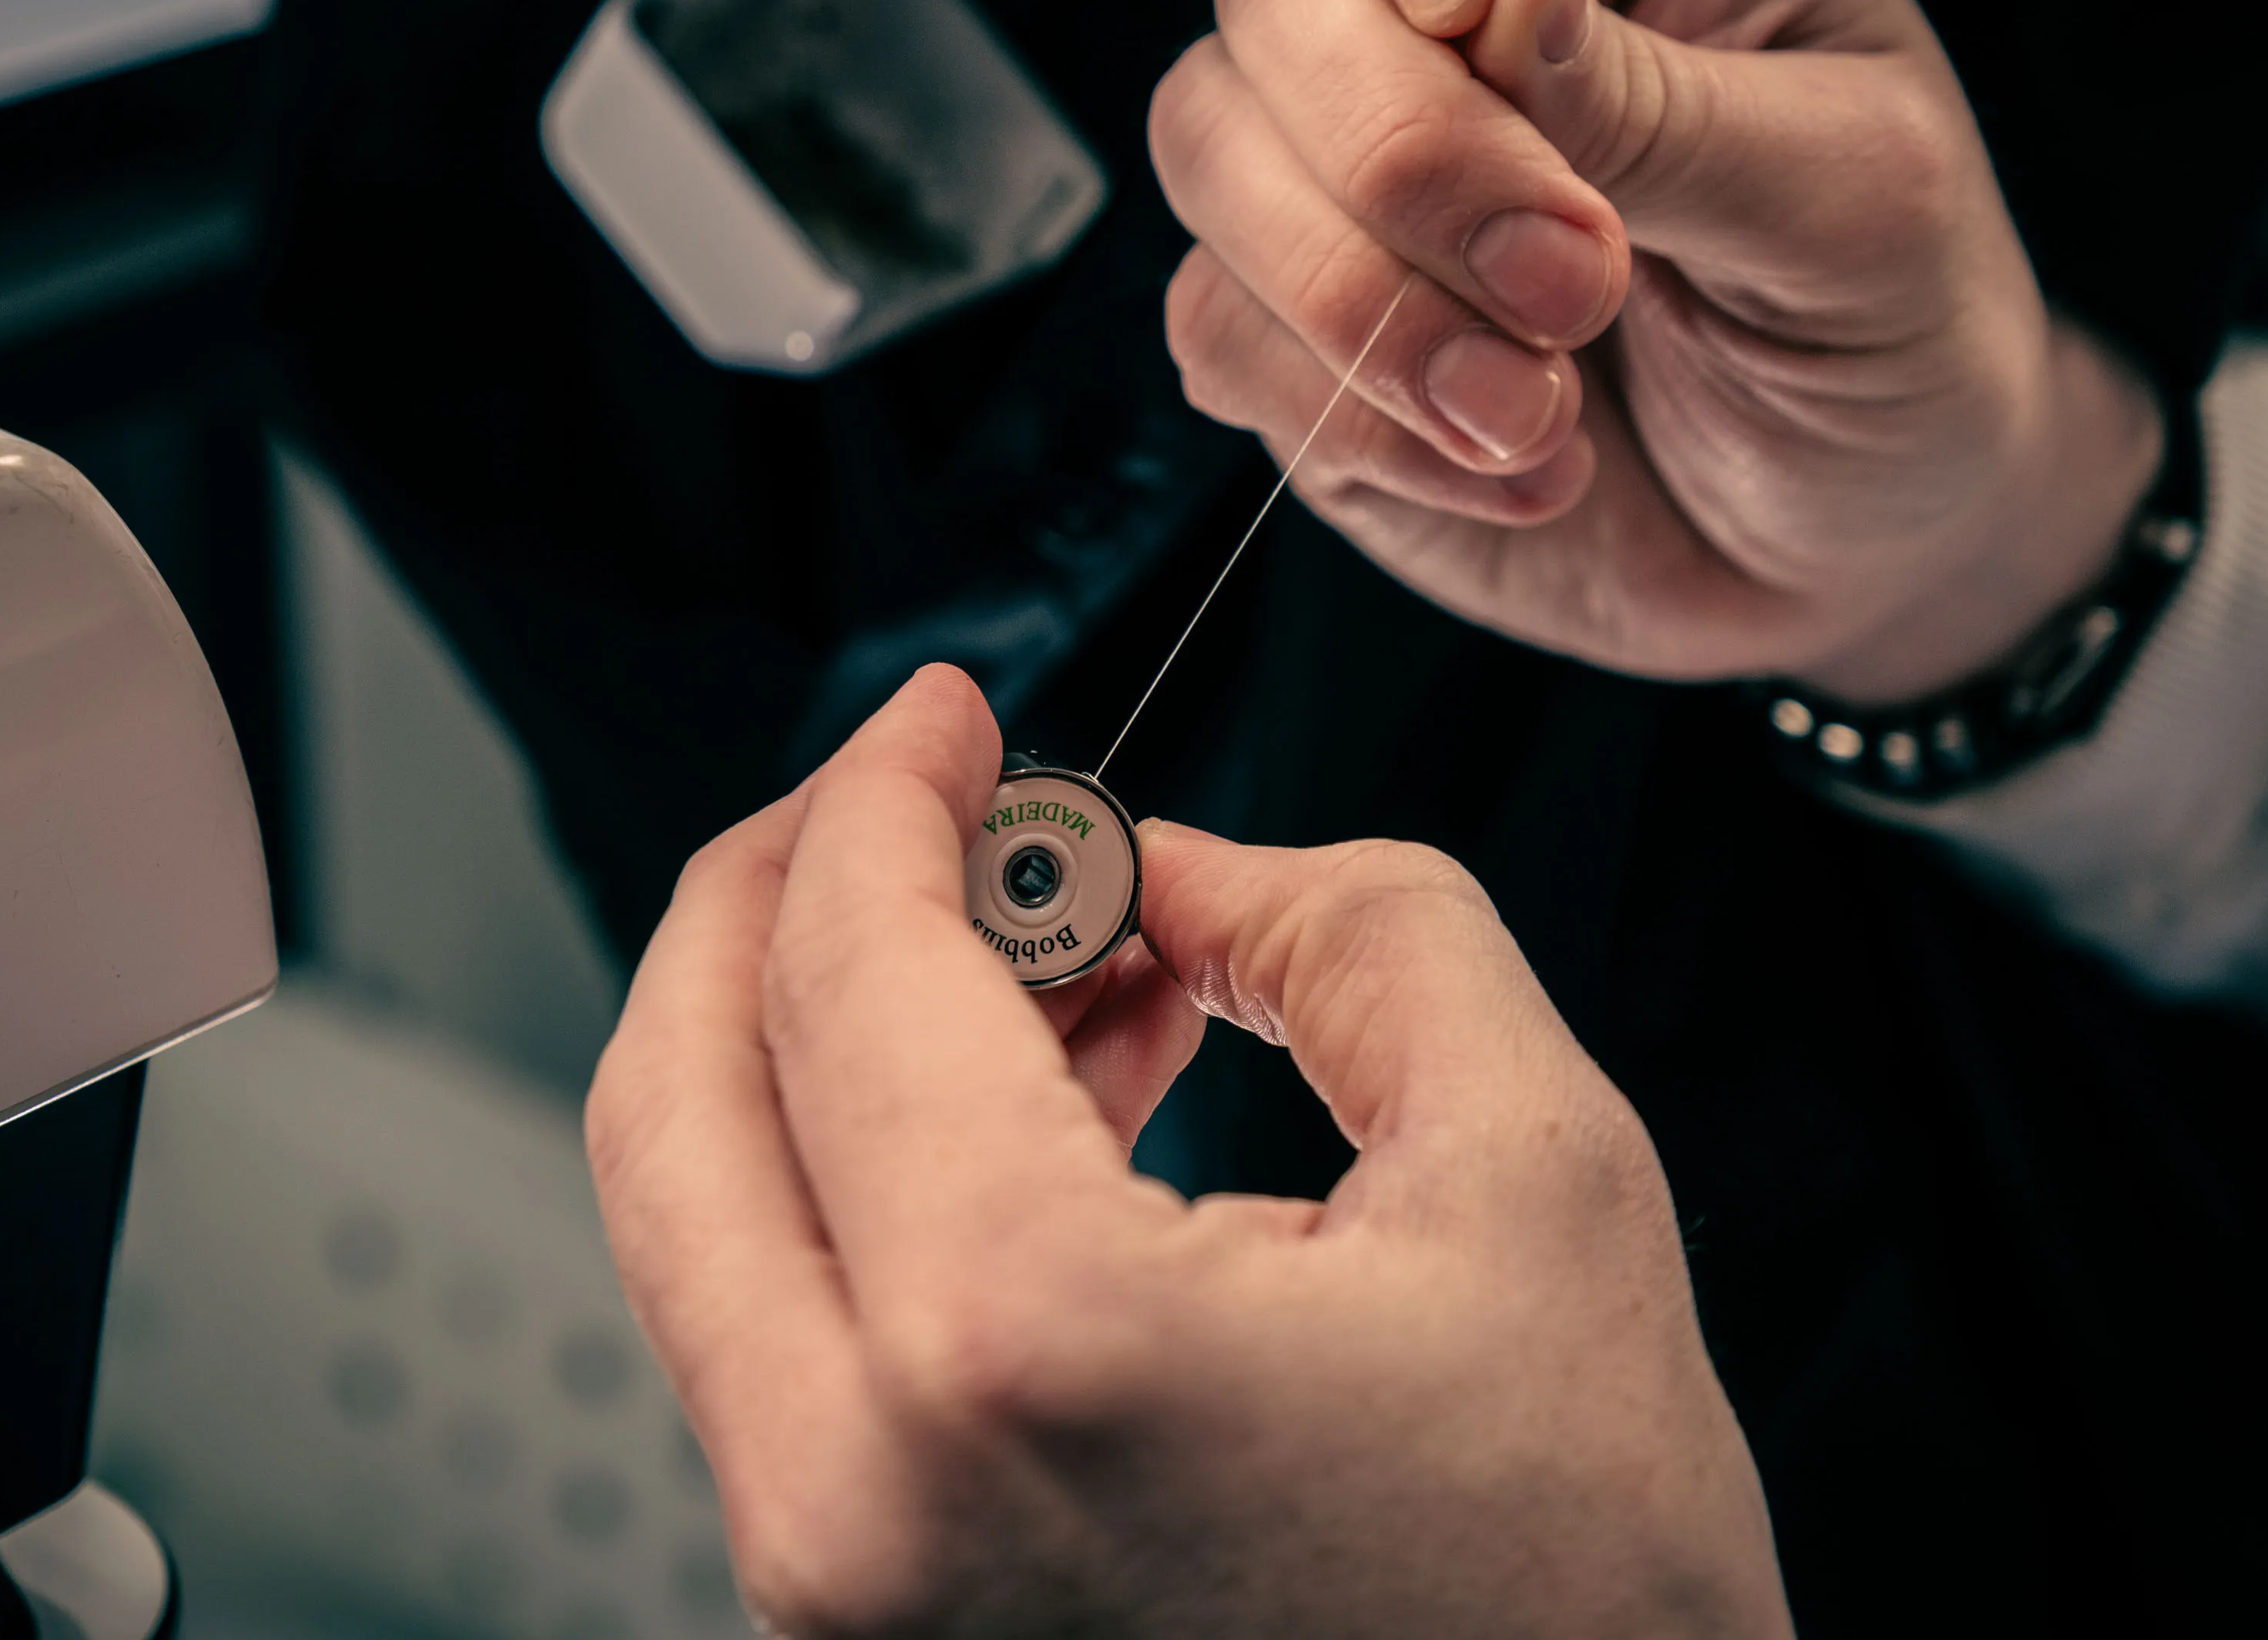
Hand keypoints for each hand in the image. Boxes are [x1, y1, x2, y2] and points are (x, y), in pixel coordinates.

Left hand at [586, 666, 1791, 1636]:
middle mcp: (861, 1489)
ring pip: (701, 1215)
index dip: (890, 794)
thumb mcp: (1541, 1171)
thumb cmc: (1586, 1591)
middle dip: (783, 893)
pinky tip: (1028, 1090)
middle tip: (909, 798)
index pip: (852, 972)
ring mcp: (831, 1580)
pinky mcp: (851, 1621)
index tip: (943, 718)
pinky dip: (860, 1175)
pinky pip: (777, 1334)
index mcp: (1018, 1348)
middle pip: (681, 1089)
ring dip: (826, 1031)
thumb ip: (1351, 928)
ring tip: (1037, 945)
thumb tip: (1171, 866)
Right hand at [1153, 0, 2158, 700]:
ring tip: (1543, 410)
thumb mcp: (1855, 203)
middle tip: (1576, 283)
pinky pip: (1214, 332)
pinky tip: (1514, 467)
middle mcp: (1444, 1)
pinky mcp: (1295, 331)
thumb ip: (1668, 102)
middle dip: (1403, 149)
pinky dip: (1354, 419)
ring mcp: (1348, 168)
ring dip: (1365, 307)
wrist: (1855, 554)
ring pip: (1207, 144)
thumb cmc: (1893, 332)